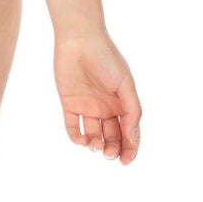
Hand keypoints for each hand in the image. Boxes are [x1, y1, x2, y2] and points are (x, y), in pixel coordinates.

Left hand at [53, 27, 140, 163]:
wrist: (80, 40)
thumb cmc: (107, 59)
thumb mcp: (125, 85)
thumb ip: (132, 111)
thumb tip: (133, 138)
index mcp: (123, 103)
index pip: (129, 132)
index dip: (130, 148)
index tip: (127, 161)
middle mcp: (106, 107)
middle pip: (111, 137)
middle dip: (112, 149)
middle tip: (109, 154)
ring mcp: (88, 106)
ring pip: (93, 134)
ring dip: (95, 144)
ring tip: (95, 145)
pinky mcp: (69, 103)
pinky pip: (73, 126)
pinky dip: (77, 136)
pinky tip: (82, 139)